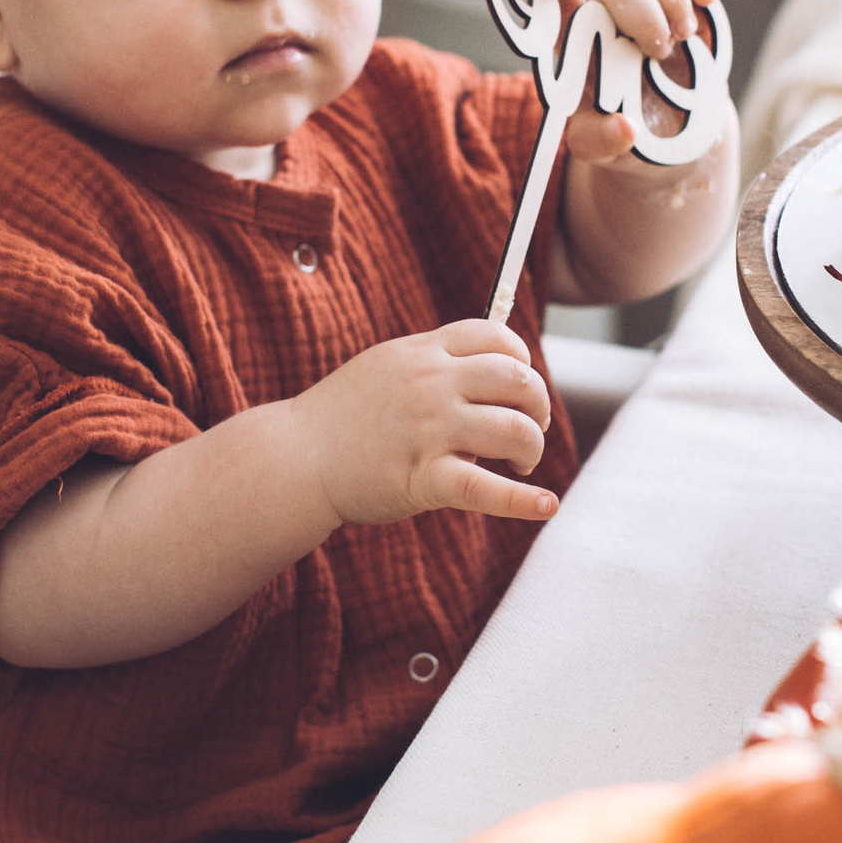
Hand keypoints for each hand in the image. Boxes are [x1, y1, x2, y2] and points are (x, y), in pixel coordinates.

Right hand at [288, 320, 556, 525]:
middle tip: (532, 429)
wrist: (296, 456)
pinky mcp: (423, 477)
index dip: (522, 359)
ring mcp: (429, 429)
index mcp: (423, 352)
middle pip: (518, 381)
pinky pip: (485, 489)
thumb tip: (490, 363)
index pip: (497, 337)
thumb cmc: (343, 414)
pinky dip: (523, 501)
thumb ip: (434, 360)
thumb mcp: (387, 365)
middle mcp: (431, 384)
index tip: (521, 386)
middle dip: (538, 406)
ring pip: (514, 430)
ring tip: (521, 464)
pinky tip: (545, 505)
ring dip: (531, 448)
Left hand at [541, 0, 720, 163]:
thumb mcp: (603, 147)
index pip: (558, 6)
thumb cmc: (627, 132)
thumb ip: (602, 141)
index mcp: (579, 45)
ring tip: (683, 36)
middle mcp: (609, 15)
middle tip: (659, 51)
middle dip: (642, 14)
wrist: (676, 133)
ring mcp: (649, 2)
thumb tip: (624, 129)